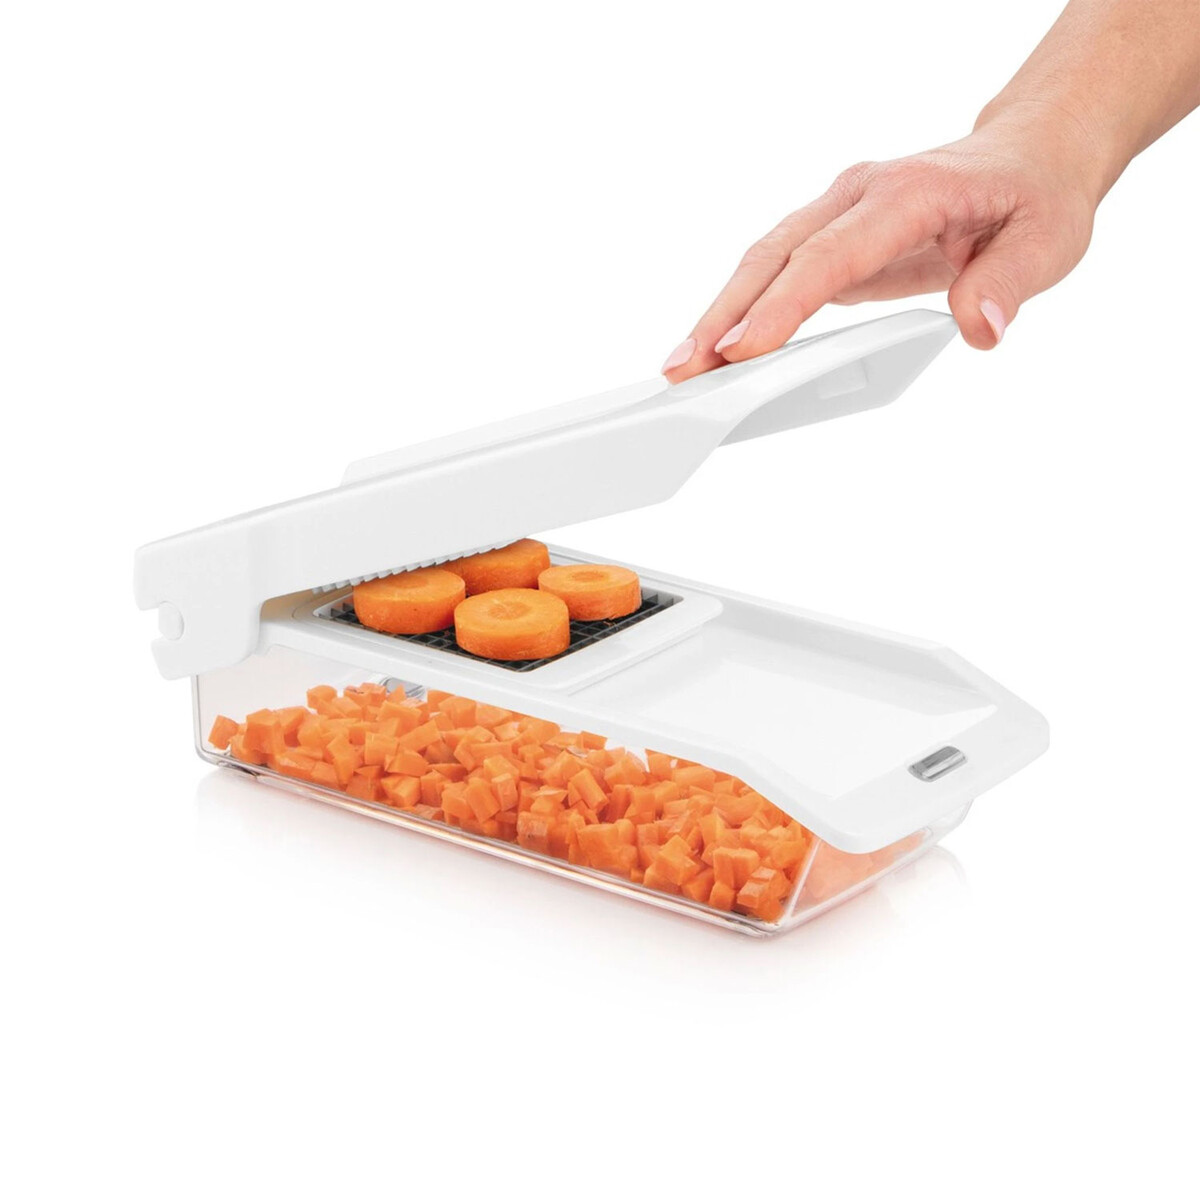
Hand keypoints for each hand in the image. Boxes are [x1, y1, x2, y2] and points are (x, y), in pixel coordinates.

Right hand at [661, 110, 1105, 380]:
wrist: (1026, 157)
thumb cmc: (1034, 197)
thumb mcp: (1049, 240)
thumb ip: (1009, 282)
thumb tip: (978, 329)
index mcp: (906, 193)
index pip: (829, 255)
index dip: (781, 306)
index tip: (741, 353)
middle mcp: (858, 195)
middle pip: (773, 256)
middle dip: (722, 315)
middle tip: (682, 371)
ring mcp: (836, 212)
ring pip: (762, 262)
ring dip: (719, 315)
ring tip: (682, 368)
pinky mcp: (828, 236)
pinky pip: (775, 271)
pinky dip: (741, 310)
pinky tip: (718, 349)